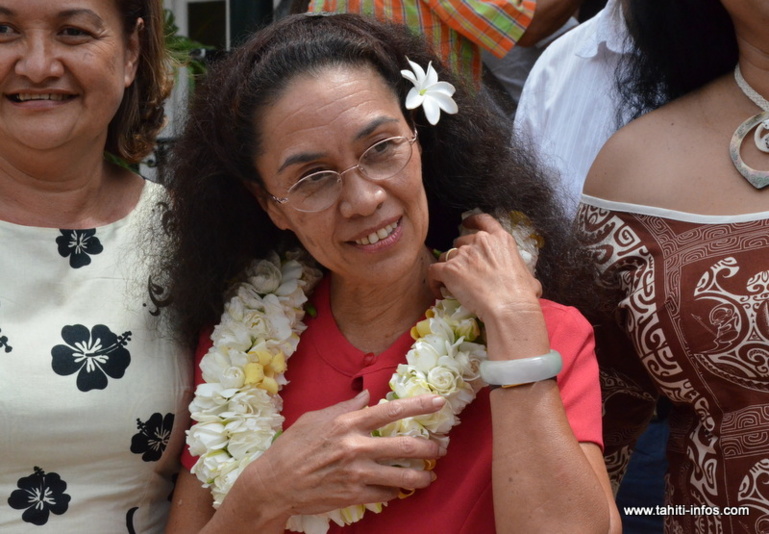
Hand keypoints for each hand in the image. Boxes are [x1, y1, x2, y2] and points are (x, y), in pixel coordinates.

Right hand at [238, 390, 446, 518]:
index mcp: (348, 423)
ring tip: (429, 475)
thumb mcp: (315, 418)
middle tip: (440, 448)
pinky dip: (395, 491)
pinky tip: (399, 489)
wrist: (275, 483)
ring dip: (421, 476)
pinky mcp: (354, 495)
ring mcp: (357, 473)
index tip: (438, 402)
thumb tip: (368, 396)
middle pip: (405, 446)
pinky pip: (385, 494)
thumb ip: (345, 407)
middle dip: (429, 447)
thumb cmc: (292, 447)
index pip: (391, 410)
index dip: (418, 405)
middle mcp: (356, 447)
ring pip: (402, 476)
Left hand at [429, 213, 541, 322]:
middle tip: (463, 271)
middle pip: (461, 241)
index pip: (483, 220)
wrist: (508, 306)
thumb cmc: (522, 294)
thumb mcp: (529, 277)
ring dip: (448, 267)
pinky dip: (434, 280)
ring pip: (446, 256)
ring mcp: (463, 254)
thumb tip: (531, 286)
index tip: (465, 223)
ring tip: (451, 284)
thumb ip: (522, 273)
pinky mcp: (450, 269)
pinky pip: (434, 271)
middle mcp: (480, 241)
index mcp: (500, 239)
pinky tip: (438, 291)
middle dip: (460, 254)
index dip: (472, 221)